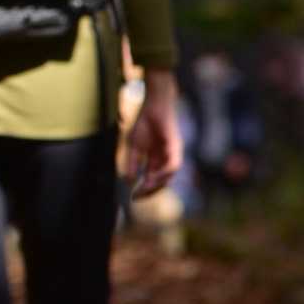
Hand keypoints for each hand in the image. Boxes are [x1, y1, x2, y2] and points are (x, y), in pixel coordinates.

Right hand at [125, 69, 182, 198]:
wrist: (154, 106)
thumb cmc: (145, 123)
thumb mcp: (134, 146)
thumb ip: (132, 163)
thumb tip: (128, 181)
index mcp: (156, 160)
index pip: (152, 180)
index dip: (143, 190)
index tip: (132, 197)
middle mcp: (165, 160)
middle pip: (161, 182)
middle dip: (149, 191)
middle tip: (137, 196)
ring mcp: (172, 154)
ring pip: (169, 176)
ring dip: (156, 184)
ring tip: (143, 188)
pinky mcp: (176, 148)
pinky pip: (172, 165)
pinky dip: (163, 173)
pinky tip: (151, 176)